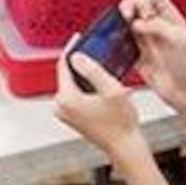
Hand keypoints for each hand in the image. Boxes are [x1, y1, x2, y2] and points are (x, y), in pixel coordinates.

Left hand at [53, 40, 142, 156]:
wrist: (125, 147)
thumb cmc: (121, 123)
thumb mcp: (111, 90)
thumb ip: (92, 70)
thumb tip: (76, 56)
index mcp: (66, 99)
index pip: (63, 65)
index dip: (71, 49)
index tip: (78, 38)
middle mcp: (60, 107)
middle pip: (67, 74)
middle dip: (82, 63)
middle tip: (95, 51)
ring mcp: (65, 113)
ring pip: (73, 84)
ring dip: (86, 76)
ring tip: (103, 70)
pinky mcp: (71, 117)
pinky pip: (76, 94)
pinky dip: (87, 87)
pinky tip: (103, 86)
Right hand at [120, 0, 185, 124]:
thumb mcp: (178, 39)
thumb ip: (157, 25)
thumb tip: (136, 22)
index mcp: (171, 18)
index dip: (145, 1)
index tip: (146, 15)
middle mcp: (158, 27)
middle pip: (136, 5)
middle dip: (128, 8)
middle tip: (127, 18)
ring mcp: (147, 41)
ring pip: (127, 22)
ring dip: (121, 23)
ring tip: (120, 29)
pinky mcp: (138, 56)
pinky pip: (123, 43)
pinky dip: (118, 41)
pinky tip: (119, 44)